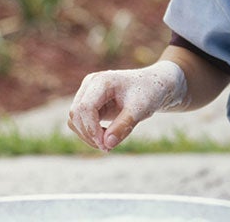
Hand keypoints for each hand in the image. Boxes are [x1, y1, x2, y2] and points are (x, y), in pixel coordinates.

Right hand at [67, 60, 186, 151]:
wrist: (154, 86)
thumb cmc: (150, 93)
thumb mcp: (141, 109)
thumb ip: (124, 125)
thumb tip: (106, 144)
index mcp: (102, 81)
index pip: (85, 107)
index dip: (92, 129)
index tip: (105, 145)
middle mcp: (90, 84)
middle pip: (76, 114)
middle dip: (90, 134)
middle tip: (109, 148)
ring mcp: (87, 93)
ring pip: (75, 120)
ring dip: (88, 135)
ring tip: (110, 143)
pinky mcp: (88, 103)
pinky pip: (80, 122)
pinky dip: (90, 133)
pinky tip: (107, 136)